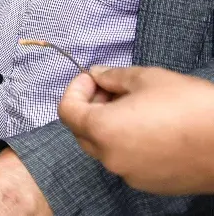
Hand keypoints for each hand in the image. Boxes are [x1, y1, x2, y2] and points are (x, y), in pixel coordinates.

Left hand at [58, 65, 213, 194]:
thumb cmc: (192, 107)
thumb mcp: (148, 78)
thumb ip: (113, 77)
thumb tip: (97, 75)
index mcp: (102, 130)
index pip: (66, 110)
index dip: (76, 89)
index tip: (93, 77)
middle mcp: (110, 158)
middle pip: (82, 131)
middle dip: (92, 107)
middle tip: (113, 89)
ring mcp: (130, 175)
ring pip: (105, 148)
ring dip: (110, 125)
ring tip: (137, 107)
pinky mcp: (151, 184)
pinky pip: (127, 161)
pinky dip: (129, 144)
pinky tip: (153, 128)